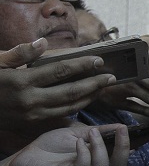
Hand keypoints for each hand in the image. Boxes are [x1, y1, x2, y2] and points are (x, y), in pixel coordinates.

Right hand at [0, 38, 114, 126]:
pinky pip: (59, 116)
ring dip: (89, 97)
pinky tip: (85, 100)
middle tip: (111, 77)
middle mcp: (29, 100)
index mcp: (21, 81)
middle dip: (94, 84)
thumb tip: (42, 42)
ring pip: (68, 107)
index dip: (82, 65)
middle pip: (70, 91)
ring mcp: (31, 114)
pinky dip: (75, 107)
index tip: (98, 60)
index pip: (60, 71)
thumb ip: (20, 52)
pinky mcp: (31, 123)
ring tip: (102, 88)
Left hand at [0, 124, 129, 165]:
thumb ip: (98, 131)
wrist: (25, 158)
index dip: (134, 145)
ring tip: (91, 133)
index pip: (122, 154)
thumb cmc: (51, 147)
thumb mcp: (78, 133)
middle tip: (122, 130)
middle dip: (124, 146)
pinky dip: (84, 152)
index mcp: (98, 156)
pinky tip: (77, 143)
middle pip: (120, 165)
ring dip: (100, 146)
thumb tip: (121, 126)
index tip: (141, 131)